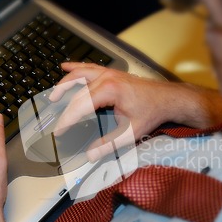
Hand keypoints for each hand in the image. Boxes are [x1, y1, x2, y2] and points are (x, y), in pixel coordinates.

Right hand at [50, 62, 221, 160]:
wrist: (168, 99)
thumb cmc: (152, 112)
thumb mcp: (130, 132)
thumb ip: (109, 145)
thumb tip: (91, 155)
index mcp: (109, 90)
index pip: (80, 106)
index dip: (67, 120)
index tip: (59, 131)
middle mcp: (106, 77)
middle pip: (77, 92)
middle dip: (64, 108)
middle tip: (56, 122)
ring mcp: (108, 72)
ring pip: (79, 75)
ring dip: (65, 84)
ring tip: (53, 95)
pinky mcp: (111, 72)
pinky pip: (89, 67)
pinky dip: (76, 67)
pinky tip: (65, 66)